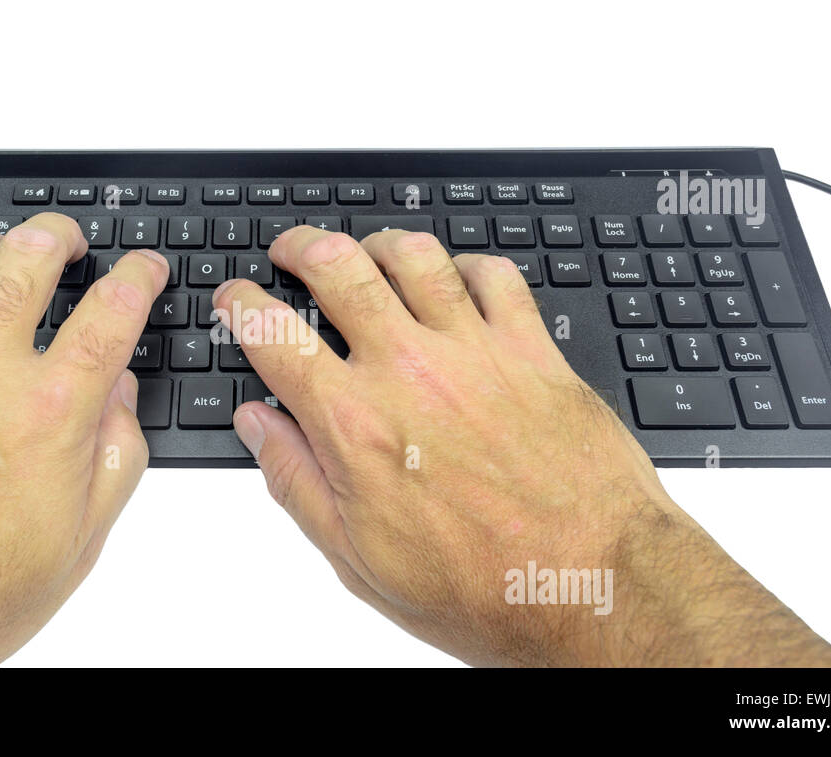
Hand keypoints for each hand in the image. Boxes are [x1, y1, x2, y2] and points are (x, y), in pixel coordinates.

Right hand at [218, 226, 830, 666]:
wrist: (594, 585)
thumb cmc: (486, 587)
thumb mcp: (360, 560)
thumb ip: (298, 483)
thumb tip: (259, 427)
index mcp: (354, 423)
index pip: (274, 335)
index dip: (242, 306)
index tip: (237, 301)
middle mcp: (410, 371)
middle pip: (339, 269)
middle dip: (302, 247)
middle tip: (292, 250)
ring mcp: (476, 352)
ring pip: (415, 256)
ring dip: (378, 243)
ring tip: (367, 250)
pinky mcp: (535, 350)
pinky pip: (496, 275)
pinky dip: (468, 264)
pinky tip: (458, 277)